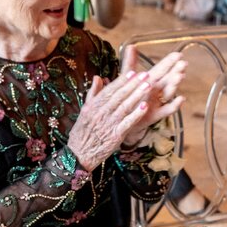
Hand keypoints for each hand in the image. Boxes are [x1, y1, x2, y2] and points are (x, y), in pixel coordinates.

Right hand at [67, 49, 184, 169]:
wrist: (79, 154)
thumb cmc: (82, 132)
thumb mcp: (84, 110)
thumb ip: (92, 93)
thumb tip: (97, 77)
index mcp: (92, 106)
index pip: (110, 90)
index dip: (122, 81)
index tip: (133, 72)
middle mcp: (100, 113)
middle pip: (119, 96)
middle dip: (133, 84)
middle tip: (146, 75)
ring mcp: (108, 124)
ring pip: (125, 107)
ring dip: (137, 95)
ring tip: (148, 86)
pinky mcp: (115, 135)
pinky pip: (127, 123)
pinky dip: (136, 114)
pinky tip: (145, 107)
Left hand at [120, 48, 185, 146]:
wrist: (123, 119)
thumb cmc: (128, 97)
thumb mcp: (128, 79)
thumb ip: (130, 63)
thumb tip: (131, 45)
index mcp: (150, 81)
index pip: (161, 69)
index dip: (169, 62)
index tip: (178, 54)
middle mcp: (156, 91)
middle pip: (168, 79)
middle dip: (175, 71)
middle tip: (183, 64)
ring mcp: (157, 102)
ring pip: (168, 93)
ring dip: (174, 85)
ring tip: (180, 76)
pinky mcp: (156, 114)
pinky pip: (167, 110)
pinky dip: (175, 105)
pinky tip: (181, 99)